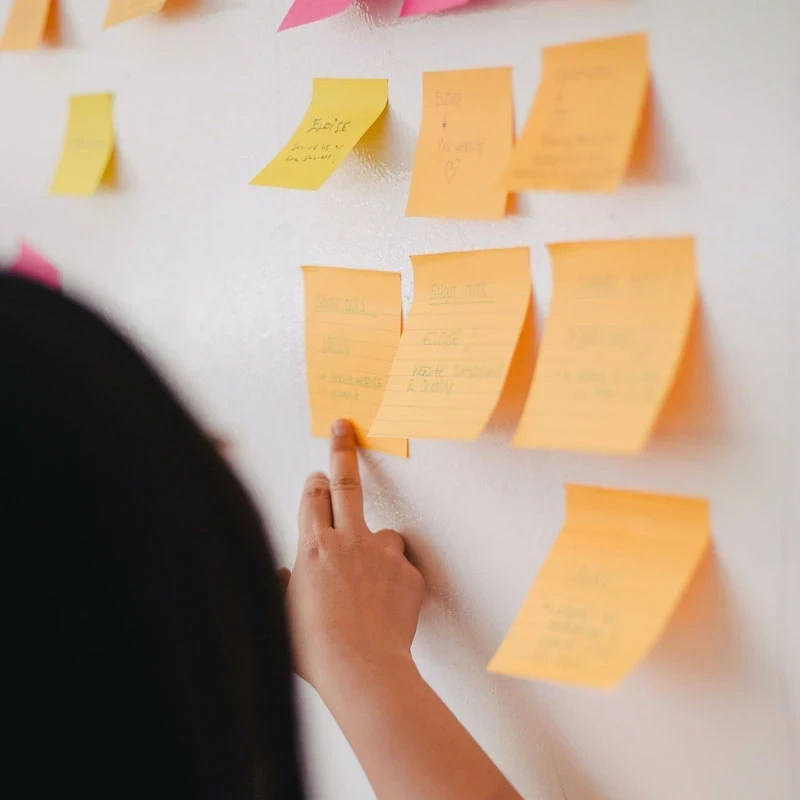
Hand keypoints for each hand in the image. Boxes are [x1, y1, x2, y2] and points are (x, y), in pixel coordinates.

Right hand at [283, 419, 424, 697]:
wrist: (362, 669)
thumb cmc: (315, 649)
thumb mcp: (282, 615)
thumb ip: (284, 587)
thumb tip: (287, 575)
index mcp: (313, 548)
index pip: (311, 500)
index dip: (312, 484)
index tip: (316, 474)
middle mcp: (348, 541)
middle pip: (345, 484)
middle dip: (342, 451)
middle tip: (345, 427)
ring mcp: (382, 554)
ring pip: (384, 534)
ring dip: (377, 546)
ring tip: (372, 582)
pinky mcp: (409, 573)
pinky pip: (402, 569)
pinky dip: (395, 582)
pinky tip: (388, 608)